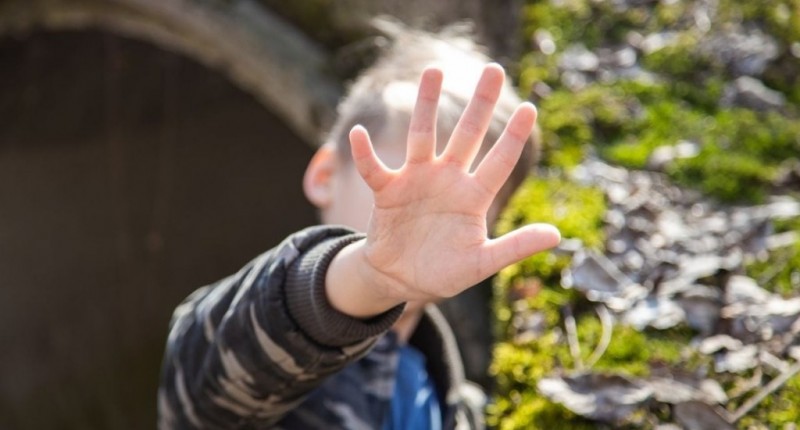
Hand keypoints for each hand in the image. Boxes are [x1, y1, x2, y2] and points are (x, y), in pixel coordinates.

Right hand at [327, 64, 559, 315]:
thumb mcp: (482, 263)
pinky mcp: (387, 190)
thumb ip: (515, 247)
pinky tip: (358, 134)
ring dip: (426, 104)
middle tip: (494, 69)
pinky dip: (364, 153)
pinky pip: (374, 168)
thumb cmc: (444, 271)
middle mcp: (447, 180)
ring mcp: (417, 180)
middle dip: (480, 103)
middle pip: (466, 135)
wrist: (401, 280)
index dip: (513, 136)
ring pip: (423, 136)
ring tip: (434, 70)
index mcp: (473, 196)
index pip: (499, 161)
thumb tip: (557, 236)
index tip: (530, 108)